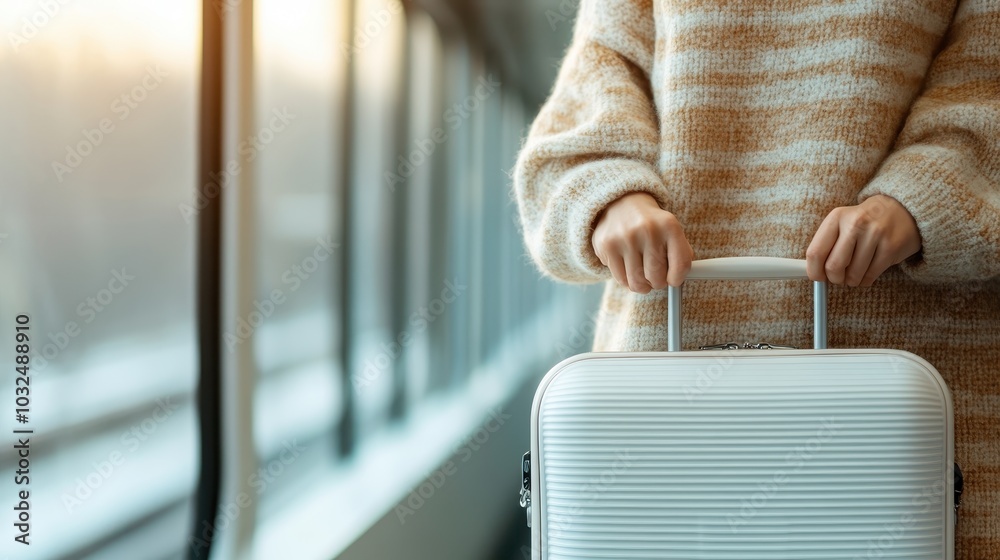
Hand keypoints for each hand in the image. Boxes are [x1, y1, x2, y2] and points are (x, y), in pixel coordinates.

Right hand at [592, 192, 693, 292]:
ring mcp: (625, 237)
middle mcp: (647, 230)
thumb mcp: (671, 232)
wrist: (623, 205)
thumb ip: (681, 255)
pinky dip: (626, 280)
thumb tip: (678, 280)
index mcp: (669, 226)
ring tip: (642, 276)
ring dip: (642, 285)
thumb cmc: (651, 226)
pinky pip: (620, 279)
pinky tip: (628, 269)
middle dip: (657, 282)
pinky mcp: (607, 245)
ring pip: (637, 282)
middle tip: (655, 276)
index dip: (677, 279)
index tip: (673, 280)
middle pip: (657, 277)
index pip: (680, 264)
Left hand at [806, 194, 921, 285]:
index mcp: (836, 217)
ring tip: (854, 273)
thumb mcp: (841, 223)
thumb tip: (811, 272)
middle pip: (833, 266)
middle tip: (838, 277)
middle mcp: (855, 224)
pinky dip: (865, 280)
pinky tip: (867, 272)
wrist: (901, 209)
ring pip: (853, 275)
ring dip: (851, 280)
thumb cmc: (864, 221)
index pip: (815, 252)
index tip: (818, 277)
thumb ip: (825, 244)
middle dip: (834, 278)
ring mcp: (875, 234)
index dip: (814, 271)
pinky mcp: (891, 247)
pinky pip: (870, 276)